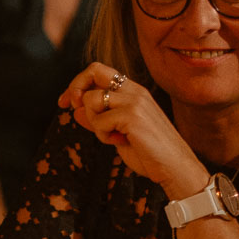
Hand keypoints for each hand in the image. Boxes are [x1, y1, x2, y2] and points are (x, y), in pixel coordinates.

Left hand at [58, 62, 209, 197]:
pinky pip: (99, 121)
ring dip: (93, 122)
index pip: (99, 72)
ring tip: (111, 136)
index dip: (77, 84)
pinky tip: (120, 142)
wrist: (174, 168)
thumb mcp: (117, 134)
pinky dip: (103, 136)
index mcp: (133, 91)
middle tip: (71, 107)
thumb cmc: (149, 153)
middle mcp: (134, 90)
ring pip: (91, 100)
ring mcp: (134, 101)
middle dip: (75, 87)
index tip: (65, 102)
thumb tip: (75, 110)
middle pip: (94, 70)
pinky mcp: (133, 116)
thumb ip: (98, 120)